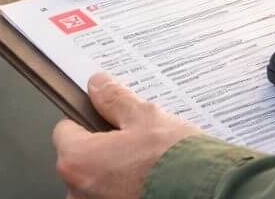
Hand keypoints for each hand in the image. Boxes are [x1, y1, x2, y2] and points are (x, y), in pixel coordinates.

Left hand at [52, 73, 200, 198]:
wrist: (209, 194)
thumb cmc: (176, 163)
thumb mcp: (145, 117)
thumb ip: (114, 100)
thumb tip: (99, 86)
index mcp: (78, 161)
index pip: (65, 131)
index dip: (88, 122)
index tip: (106, 120)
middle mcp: (79, 192)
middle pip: (81, 160)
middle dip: (103, 151)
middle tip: (135, 144)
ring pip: (98, 184)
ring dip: (115, 175)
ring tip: (148, 166)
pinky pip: (112, 197)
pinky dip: (126, 191)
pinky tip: (150, 184)